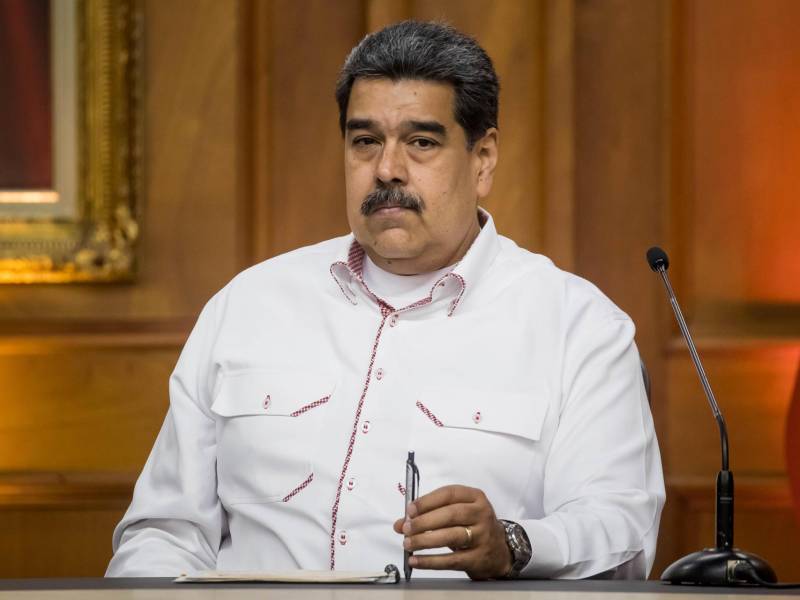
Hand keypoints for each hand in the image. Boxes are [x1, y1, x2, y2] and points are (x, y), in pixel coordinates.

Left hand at [392, 484, 512, 579]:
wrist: (499, 550)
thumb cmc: (472, 526)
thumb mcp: (455, 513)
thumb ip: (428, 514)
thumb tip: (400, 524)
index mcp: (475, 497)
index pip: (449, 494)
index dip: (428, 501)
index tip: (410, 510)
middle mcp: (481, 514)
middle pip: (451, 514)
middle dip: (425, 522)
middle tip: (407, 528)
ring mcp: (482, 536)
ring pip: (451, 536)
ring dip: (425, 540)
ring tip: (408, 543)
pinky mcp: (478, 558)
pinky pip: (452, 560)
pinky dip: (431, 561)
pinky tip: (416, 561)